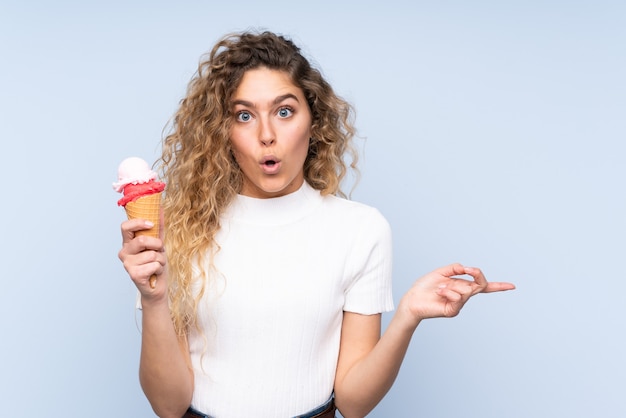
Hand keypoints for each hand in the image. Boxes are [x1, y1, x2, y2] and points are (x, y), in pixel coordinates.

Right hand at [118, 218, 166, 299]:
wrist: (157, 286)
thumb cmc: (155, 264)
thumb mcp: (157, 245)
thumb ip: (158, 228)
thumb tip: (159, 208)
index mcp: (128, 243)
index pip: (125, 227)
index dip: (138, 222)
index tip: (151, 224)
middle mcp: (124, 253)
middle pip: (141, 240)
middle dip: (157, 245)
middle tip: (159, 251)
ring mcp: (127, 264)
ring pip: (152, 254)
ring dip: (161, 260)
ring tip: (156, 265)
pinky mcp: (134, 275)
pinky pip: (154, 265)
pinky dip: (160, 268)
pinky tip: (154, 273)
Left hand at [399, 263, 514, 324]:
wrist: (412, 299)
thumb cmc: (425, 287)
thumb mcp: (441, 272)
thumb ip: (456, 268)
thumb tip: (468, 268)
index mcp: (462, 286)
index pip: (483, 286)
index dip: (498, 286)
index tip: (512, 286)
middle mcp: (463, 295)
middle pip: (480, 284)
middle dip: (477, 275)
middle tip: (469, 271)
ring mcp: (459, 304)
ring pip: (467, 290)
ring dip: (451, 284)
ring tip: (438, 288)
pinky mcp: (454, 311)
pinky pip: (458, 297)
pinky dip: (448, 291)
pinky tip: (439, 292)